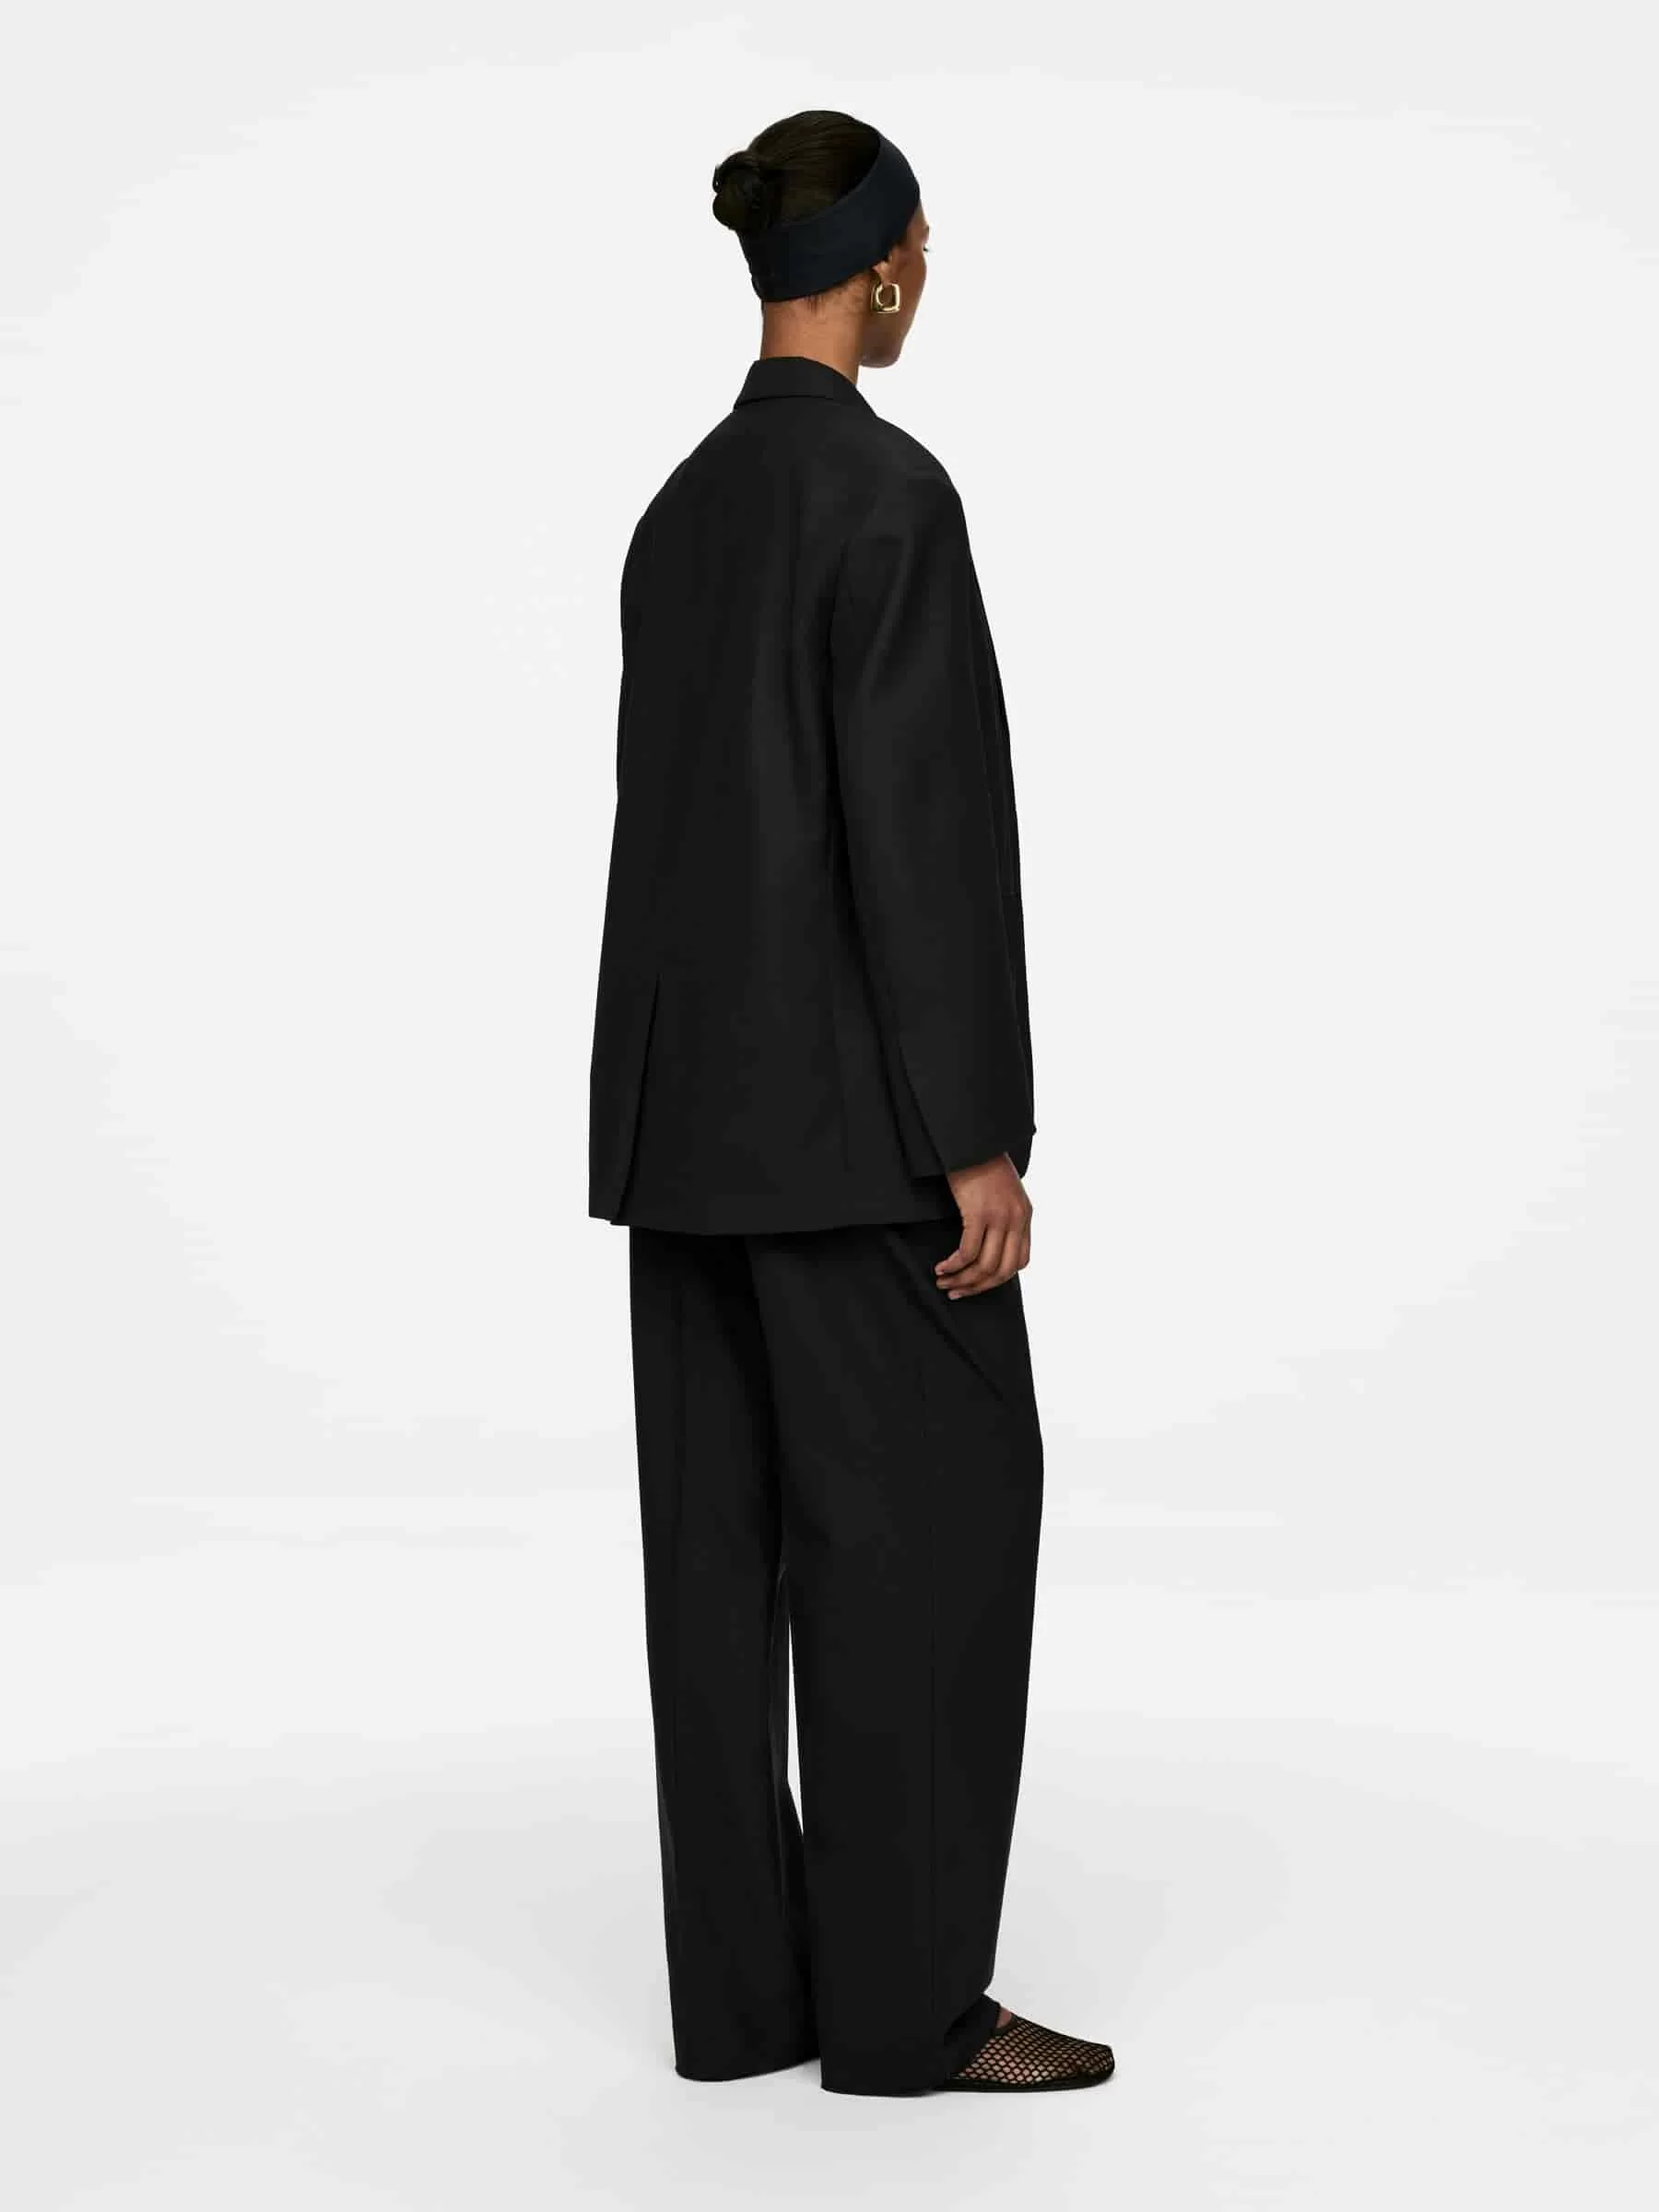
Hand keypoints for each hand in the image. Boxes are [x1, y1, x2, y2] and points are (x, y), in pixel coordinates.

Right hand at [935, 1152, 1032, 1298]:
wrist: (973, 1139)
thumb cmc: (981, 1163)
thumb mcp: (1003, 1192)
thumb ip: (1003, 1215)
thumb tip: (989, 1243)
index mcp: (1025, 1216)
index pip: (1019, 1262)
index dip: (997, 1279)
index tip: (976, 1282)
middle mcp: (1017, 1219)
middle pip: (1002, 1271)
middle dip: (978, 1287)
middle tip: (956, 1292)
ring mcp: (1000, 1217)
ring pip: (984, 1266)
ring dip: (962, 1279)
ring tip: (943, 1281)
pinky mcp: (979, 1213)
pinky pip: (968, 1251)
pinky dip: (954, 1264)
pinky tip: (941, 1266)